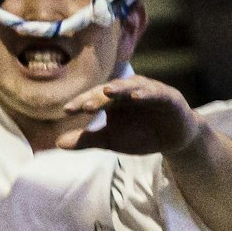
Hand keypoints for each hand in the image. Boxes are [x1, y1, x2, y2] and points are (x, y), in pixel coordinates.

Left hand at [65, 74, 199, 155]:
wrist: (174, 138)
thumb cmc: (141, 134)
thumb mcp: (111, 140)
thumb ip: (87, 140)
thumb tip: (57, 143)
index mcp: (113, 100)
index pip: (93, 98)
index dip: (80, 103)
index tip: (66, 111)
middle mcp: (128, 91)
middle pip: (110, 91)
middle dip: (97, 96)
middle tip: (84, 105)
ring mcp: (148, 91)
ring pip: (132, 87)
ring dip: (121, 88)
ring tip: (109, 91)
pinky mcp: (167, 96)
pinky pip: (156, 93)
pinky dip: (146, 93)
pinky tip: (137, 96)